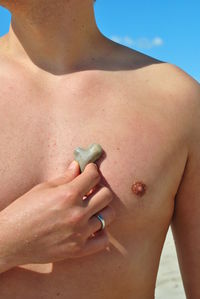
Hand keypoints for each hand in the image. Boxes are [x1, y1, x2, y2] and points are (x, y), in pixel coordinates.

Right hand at [0, 161, 114, 271]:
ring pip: (108, 215)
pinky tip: (92, 227)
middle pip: (107, 195)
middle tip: (90, 190)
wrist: (10, 240)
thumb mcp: (42, 189)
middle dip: (100, 189)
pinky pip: (104, 240)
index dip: (92, 170)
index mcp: (68, 195)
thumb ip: (65, 177)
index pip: (94, 176)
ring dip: (101, 209)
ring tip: (91, 208)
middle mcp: (77, 213)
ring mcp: (79, 233)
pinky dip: (101, 232)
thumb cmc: (23, 211)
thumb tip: (78, 166)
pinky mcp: (78, 250)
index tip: (89, 170)